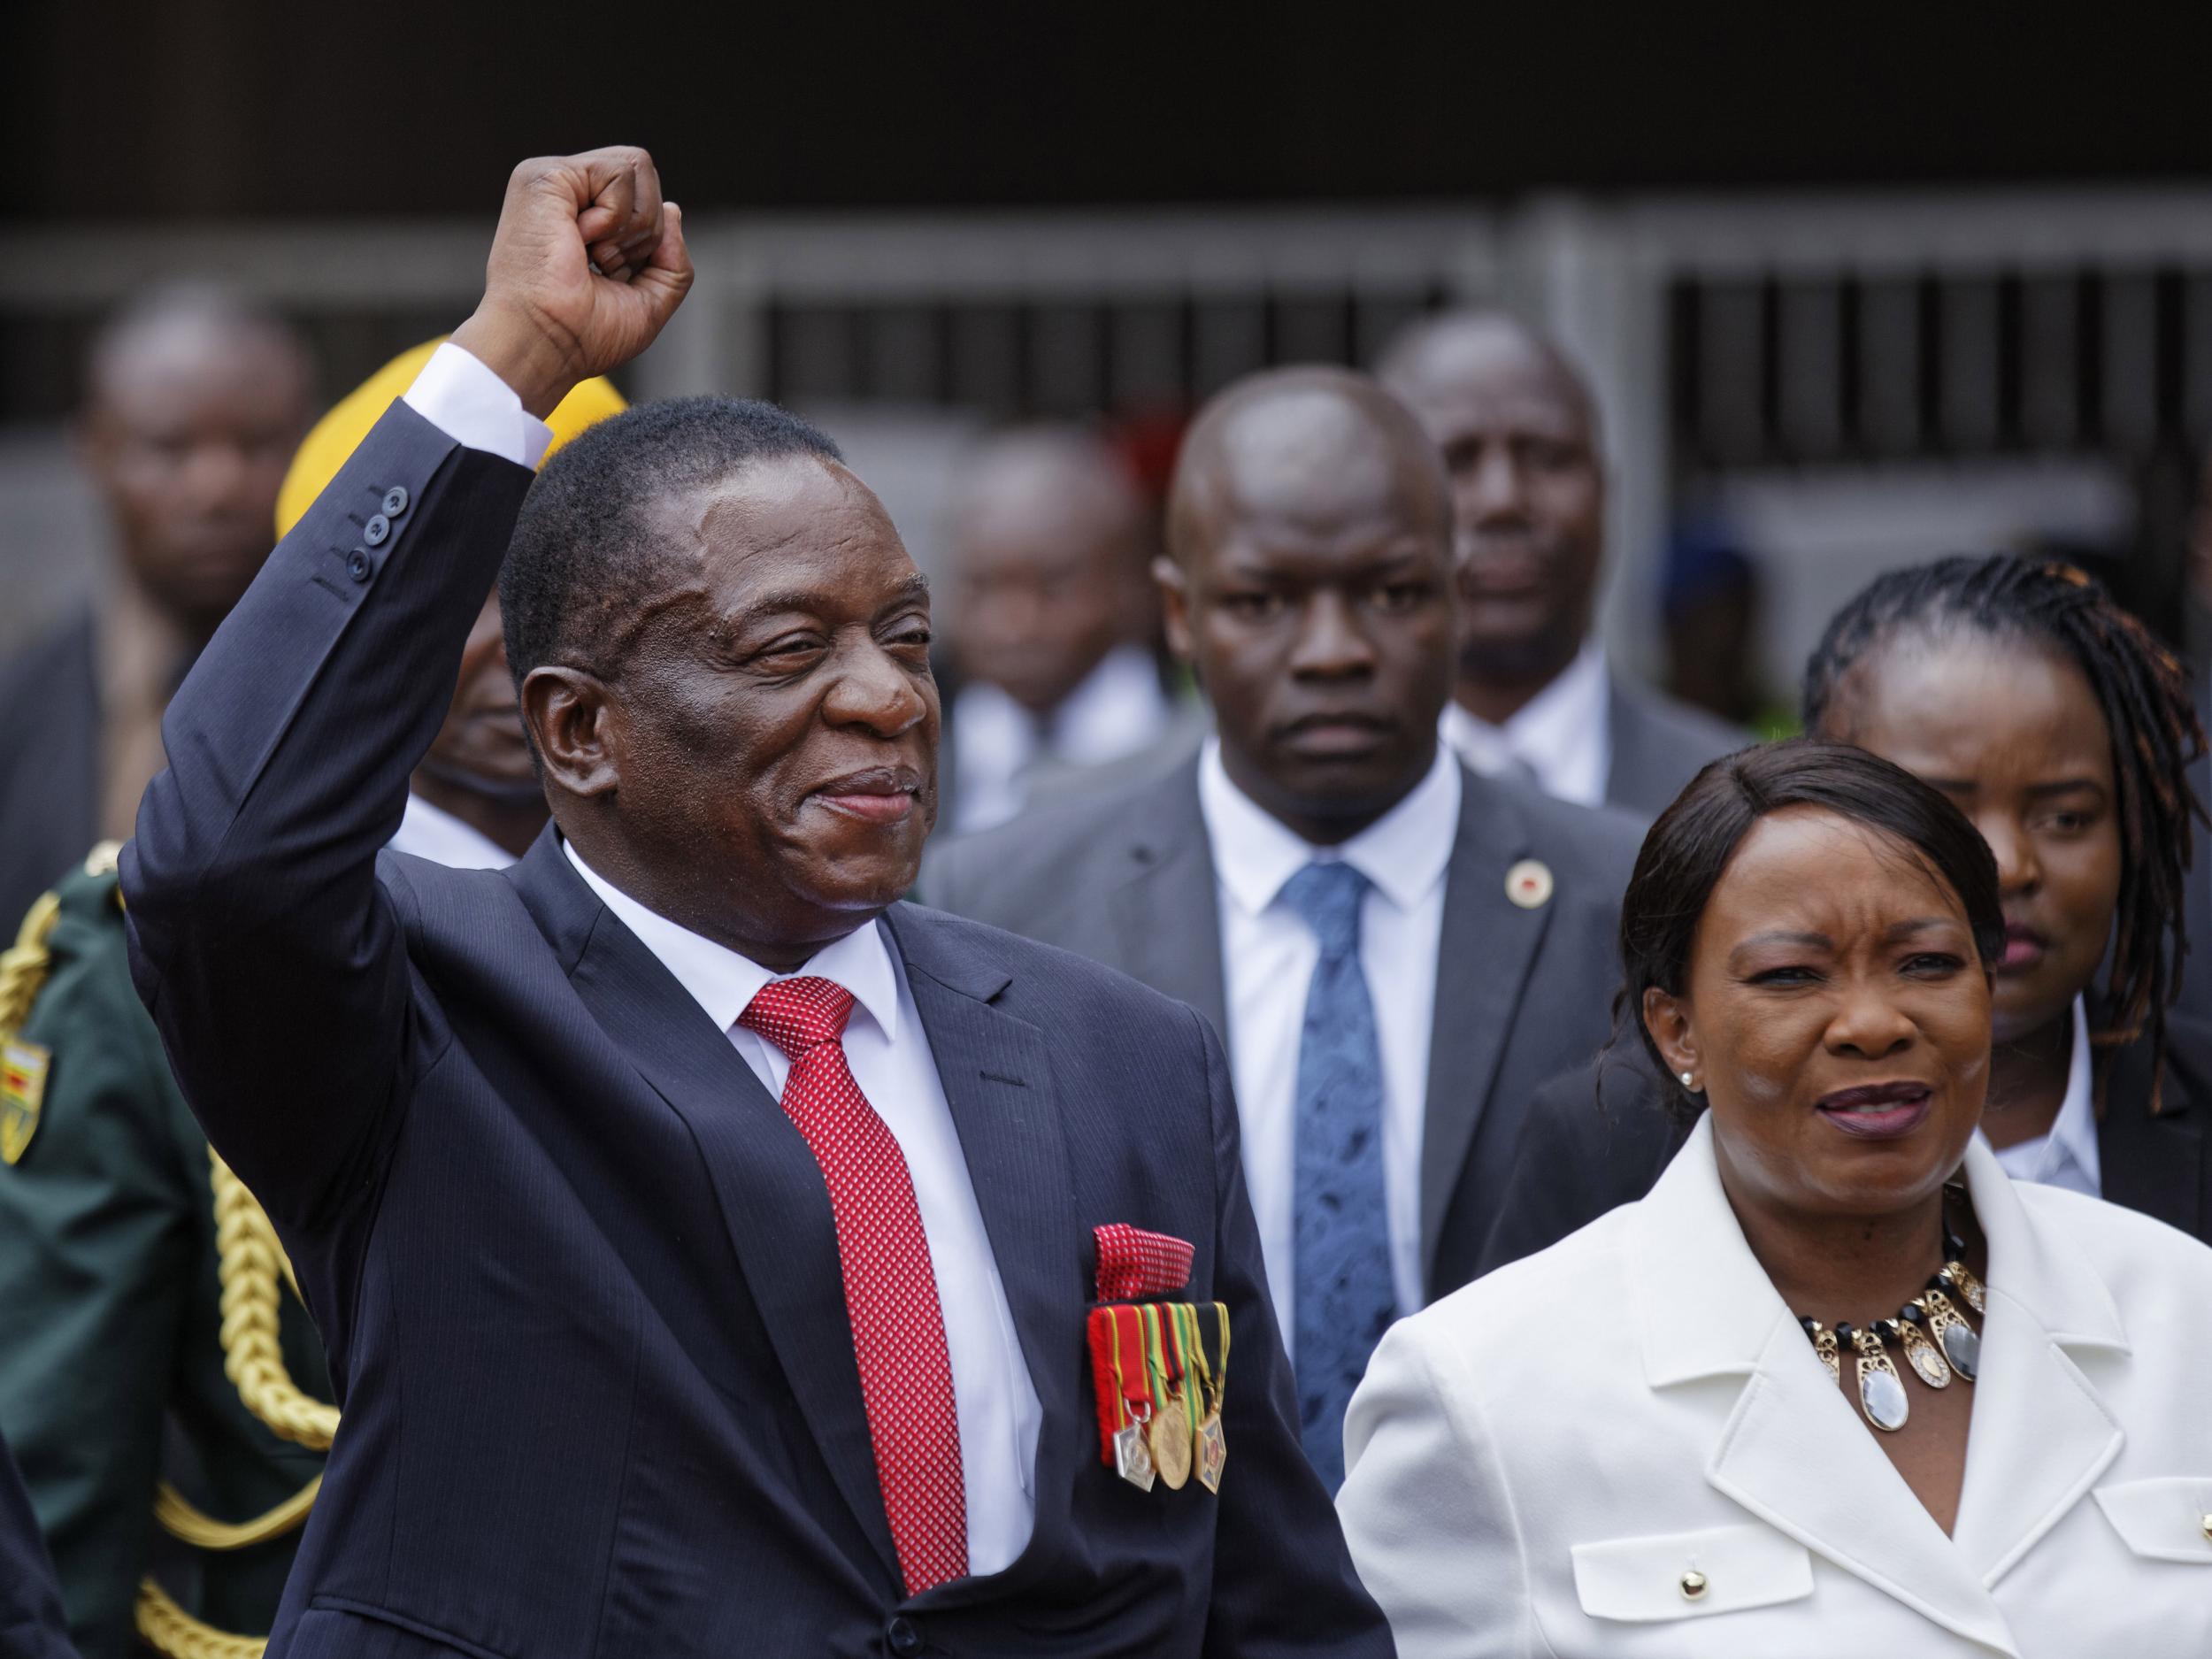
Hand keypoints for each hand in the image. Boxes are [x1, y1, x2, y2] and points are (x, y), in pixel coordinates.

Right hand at [450, 147, 692, 417]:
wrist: (544, 344)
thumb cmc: (584, 335)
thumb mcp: (649, 301)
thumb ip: (671, 259)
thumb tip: (672, 208)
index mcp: (582, 219)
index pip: (641, 195)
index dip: (649, 239)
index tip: (614, 275)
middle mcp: (566, 195)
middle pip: (643, 172)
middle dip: (646, 228)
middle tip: (606, 264)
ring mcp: (553, 180)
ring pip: (636, 166)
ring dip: (632, 226)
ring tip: (593, 253)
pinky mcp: (546, 175)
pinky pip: (619, 173)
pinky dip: (616, 218)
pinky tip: (581, 241)